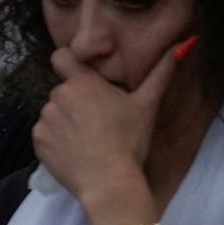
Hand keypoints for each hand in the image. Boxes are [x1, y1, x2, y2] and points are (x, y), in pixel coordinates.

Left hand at [31, 38, 185, 224]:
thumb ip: (163, 71)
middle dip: (76, 99)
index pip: (61, 56)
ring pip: (54, 112)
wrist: (108, 181)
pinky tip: (76, 151)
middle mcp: (58, 95)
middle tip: (98, 119)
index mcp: (82, 82)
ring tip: (88, 139)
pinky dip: (56, 139)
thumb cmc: (130, 140)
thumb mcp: (147, 104)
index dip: (70, 64)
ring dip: (66, 120)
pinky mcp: (37, 141)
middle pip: (63, 89)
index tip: (84, 78)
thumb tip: (186, 43)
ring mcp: (45, 119)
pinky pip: (45, 133)